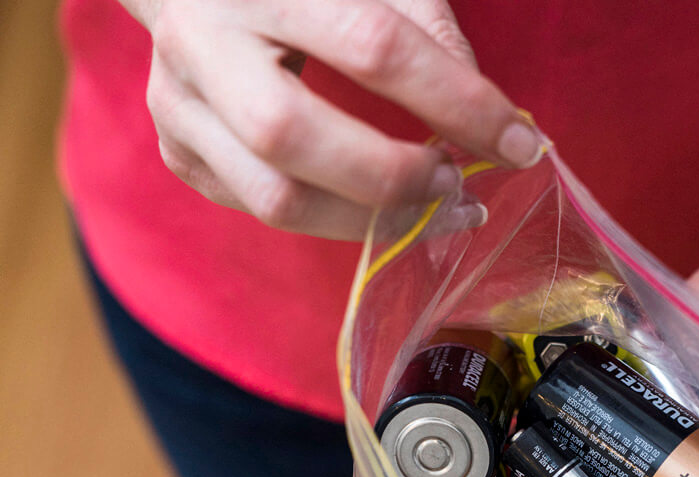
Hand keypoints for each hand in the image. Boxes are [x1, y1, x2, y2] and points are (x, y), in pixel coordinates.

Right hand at [129, 0, 538, 237]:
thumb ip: (429, 33)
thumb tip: (491, 123)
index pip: (373, 47)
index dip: (457, 103)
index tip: (520, 142)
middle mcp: (203, 43)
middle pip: (292, 137)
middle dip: (394, 179)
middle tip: (458, 184)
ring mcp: (178, 106)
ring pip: (276, 198)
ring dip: (371, 221)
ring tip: (435, 207)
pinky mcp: (179, 154)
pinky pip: (264, 211)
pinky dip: (337, 218)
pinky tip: (379, 205)